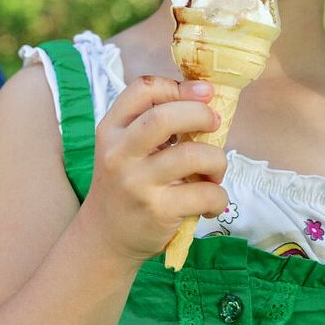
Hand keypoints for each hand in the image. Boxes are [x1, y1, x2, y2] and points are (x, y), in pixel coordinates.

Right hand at [81, 75, 226, 261]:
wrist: (105, 237)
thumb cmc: (126, 184)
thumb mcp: (125, 148)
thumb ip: (152, 123)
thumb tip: (207, 99)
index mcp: (111, 129)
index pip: (143, 89)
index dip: (179, 86)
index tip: (203, 93)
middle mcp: (120, 153)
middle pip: (165, 117)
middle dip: (201, 114)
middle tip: (215, 122)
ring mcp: (138, 183)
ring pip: (193, 155)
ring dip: (217, 160)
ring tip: (214, 171)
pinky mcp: (158, 211)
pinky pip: (205, 194)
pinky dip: (219, 196)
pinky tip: (211, 202)